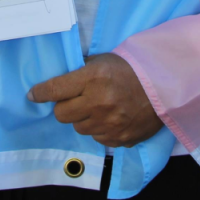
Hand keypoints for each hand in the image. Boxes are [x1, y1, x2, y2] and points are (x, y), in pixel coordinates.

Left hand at [28, 53, 163, 148]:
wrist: (165, 88)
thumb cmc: (132, 70)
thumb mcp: (104, 60)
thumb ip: (81, 70)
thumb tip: (60, 80)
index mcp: (93, 79)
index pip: (55, 90)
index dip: (40, 93)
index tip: (33, 95)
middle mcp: (98, 103)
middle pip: (61, 114)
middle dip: (65, 107)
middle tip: (76, 100)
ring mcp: (109, 124)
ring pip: (79, 128)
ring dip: (84, 119)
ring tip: (100, 108)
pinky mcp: (119, 139)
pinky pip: (97, 138)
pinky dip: (100, 129)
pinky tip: (112, 118)